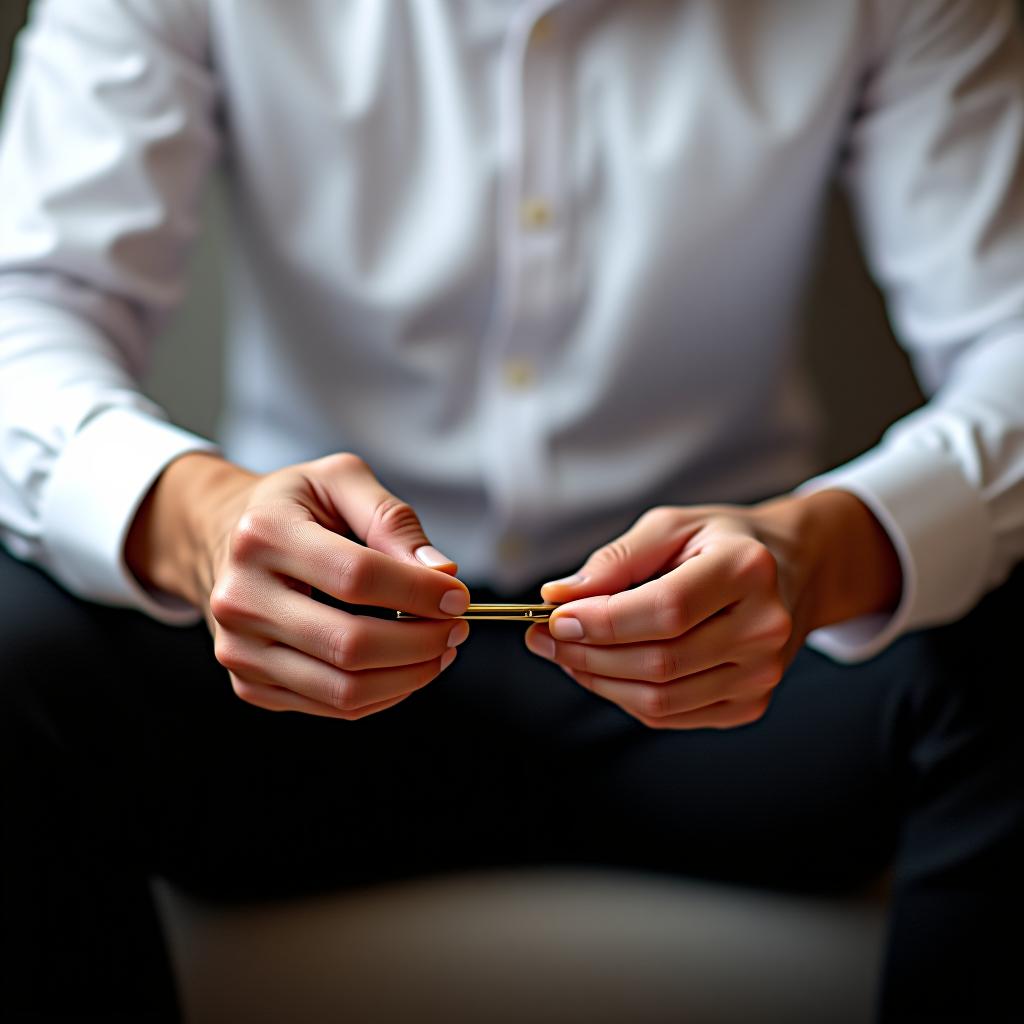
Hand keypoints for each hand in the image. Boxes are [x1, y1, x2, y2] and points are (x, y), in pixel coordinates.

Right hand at [126, 451, 470, 718]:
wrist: (220, 537)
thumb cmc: (293, 506)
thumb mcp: (340, 480)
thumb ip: (392, 518)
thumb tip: (441, 572)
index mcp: (263, 535)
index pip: (357, 577)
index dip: (419, 592)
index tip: (458, 595)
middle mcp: (241, 597)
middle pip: (351, 645)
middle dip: (422, 642)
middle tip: (457, 628)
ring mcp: (239, 648)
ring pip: (344, 689)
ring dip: (410, 676)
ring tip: (440, 649)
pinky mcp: (249, 684)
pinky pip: (333, 707)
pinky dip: (384, 694)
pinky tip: (406, 666)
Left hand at [525, 491, 900, 729]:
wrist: (793, 569)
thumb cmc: (722, 542)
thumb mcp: (671, 526)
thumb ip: (614, 561)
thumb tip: (558, 596)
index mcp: (747, 570)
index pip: (665, 611)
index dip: (603, 621)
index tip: (554, 618)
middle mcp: (764, 628)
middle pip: (659, 662)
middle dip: (587, 655)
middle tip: (544, 639)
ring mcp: (762, 674)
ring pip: (660, 700)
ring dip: (599, 681)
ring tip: (565, 655)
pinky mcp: (750, 704)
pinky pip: (671, 716)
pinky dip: (625, 697)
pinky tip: (603, 670)